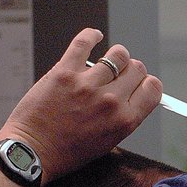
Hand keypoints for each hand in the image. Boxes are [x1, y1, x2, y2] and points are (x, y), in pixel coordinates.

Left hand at [0, 28, 161, 181]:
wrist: (33, 151)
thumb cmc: (68, 151)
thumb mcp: (108, 141)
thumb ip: (124, 117)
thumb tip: (133, 96)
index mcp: (125, 120)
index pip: (153, 88)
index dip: (148, 82)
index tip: (140, 82)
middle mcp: (110, 101)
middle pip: (137, 68)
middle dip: (132, 69)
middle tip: (121, 73)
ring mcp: (87, 84)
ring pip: (117, 54)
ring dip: (115, 56)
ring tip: (107, 61)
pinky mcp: (64, 72)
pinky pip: (84, 43)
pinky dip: (91, 35)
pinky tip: (94, 36)